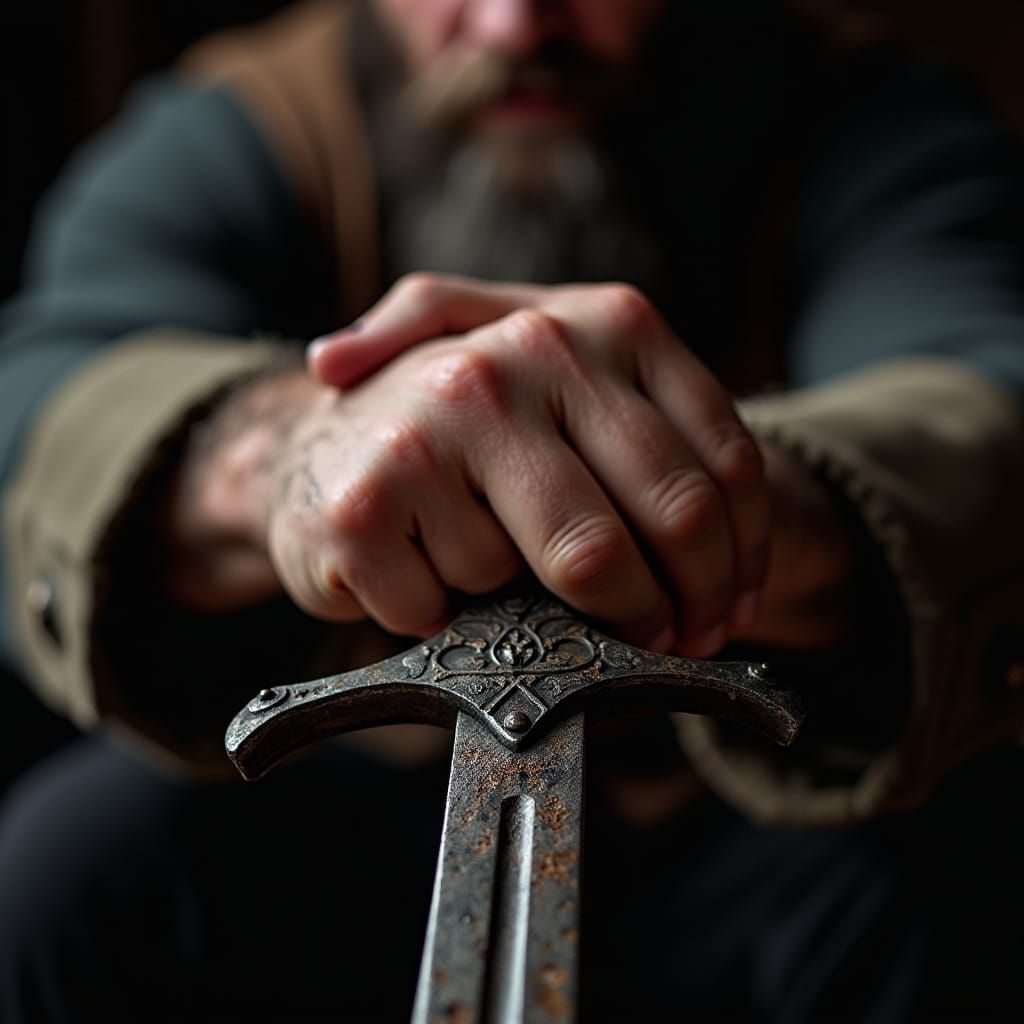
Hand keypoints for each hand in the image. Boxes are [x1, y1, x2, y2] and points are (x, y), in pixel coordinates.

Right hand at [296, 274, 771, 654]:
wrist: (317, 443)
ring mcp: (435, 426)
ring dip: (526, 601)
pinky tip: (418, 574)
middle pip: (658, 528)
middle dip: (670, 612)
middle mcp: (518, 356)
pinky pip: (457, 612)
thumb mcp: (577, 406)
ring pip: (553, 581)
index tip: (726, 612)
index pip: (721, 468)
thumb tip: (745, 590)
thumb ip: (667, 453)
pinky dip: (445, 620)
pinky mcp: (365, 507)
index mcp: (598, 326)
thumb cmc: (466, 438)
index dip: (739, 564)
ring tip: (480, 562)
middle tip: (658, 642)